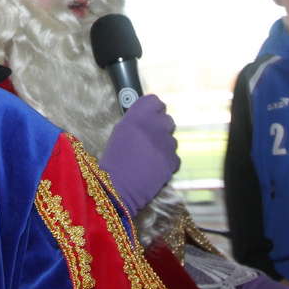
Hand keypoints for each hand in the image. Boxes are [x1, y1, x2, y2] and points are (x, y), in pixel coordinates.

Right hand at [98, 94, 179, 212]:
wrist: (119, 186)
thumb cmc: (114, 159)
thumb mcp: (120, 132)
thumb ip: (136, 120)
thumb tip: (147, 117)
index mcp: (138, 116)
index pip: (155, 101)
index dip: (153, 110)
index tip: (150, 117)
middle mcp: (155, 126)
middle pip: (167, 119)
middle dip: (160, 128)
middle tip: (150, 139)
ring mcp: (166, 143)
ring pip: (171, 139)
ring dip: (163, 145)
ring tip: (149, 157)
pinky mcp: (173, 160)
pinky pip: (174, 156)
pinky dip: (166, 161)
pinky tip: (154, 167)